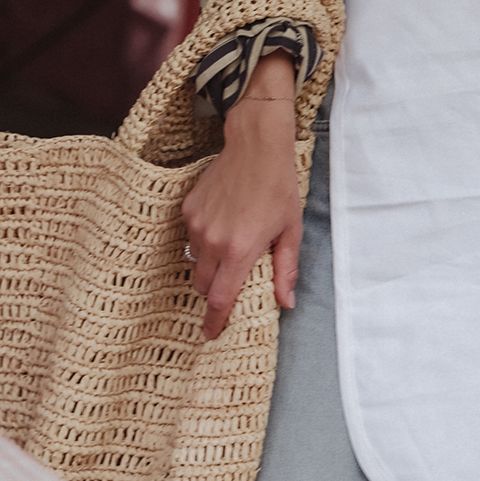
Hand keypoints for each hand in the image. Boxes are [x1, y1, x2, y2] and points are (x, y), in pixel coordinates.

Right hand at [182, 53, 301, 341]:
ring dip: (210, 267)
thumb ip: (285, 270)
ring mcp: (197, 224)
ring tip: (230, 252)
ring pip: (196, 262)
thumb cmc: (278, 187)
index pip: (220, 299)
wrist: (256, 146)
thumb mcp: (290, 231)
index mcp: (240, 250)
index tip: (211, 334)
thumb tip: (285, 302)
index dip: (215, 321)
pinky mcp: (188, 210)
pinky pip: (192, 238)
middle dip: (214, 294)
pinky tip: (223, 226)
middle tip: (229, 289)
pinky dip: (205, 241)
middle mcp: (213, 241)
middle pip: (204, 285)